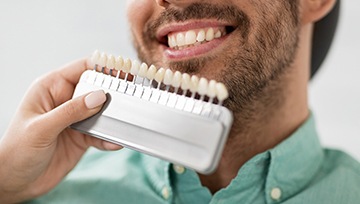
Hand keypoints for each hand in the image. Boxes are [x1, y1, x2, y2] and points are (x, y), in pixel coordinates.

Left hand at [0, 58, 121, 202]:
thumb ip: (71, 111)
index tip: (122, 71)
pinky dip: (109, 137)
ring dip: (113, 118)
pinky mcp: (82, 137)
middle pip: (96, 89)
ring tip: (124, 122)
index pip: (81, 68)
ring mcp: (75, 119)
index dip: (103, 67)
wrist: (16, 182)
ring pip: (102, 112)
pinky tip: (114, 142)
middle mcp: (65, 101)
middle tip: (130, 98)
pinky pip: (101, 133)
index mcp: (51, 89)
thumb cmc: (16, 151)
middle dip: (113, 93)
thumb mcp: (42, 128)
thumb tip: (99, 97)